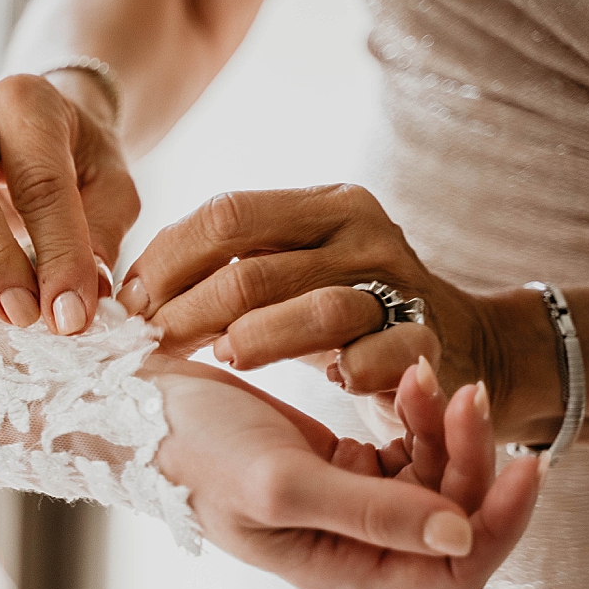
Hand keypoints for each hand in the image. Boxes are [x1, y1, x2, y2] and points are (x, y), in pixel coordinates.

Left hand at [119, 184, 512, 427]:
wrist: (460, 345)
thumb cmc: (343, 311)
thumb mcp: (290, 270)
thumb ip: (226, 265)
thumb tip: (127, 291)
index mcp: (323, 204)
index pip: (224, 215)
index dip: (166, 260)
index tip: (128, 304)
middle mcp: (363, 233)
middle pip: (252, 267)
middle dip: (187, 312)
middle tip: (151, 347)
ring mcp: (400, 285)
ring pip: (313, 309)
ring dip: (253, 340)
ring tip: (222, 360)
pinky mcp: (428, 341)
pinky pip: (377, 357)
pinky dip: (344, 372)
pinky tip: (321, 384)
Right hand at [150, 355, 541, 588]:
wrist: (138, 405)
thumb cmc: (194, 446)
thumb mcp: (282, 481)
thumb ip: (373, 513)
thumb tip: (463, 537)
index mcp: (337, 570)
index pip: (453, 570)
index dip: (498, 523)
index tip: (524, 459)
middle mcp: (349, 547)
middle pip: (453, 520)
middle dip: (471, 457)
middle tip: (465, 389)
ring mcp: (345, 505)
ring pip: (434, 480)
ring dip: (443, 428)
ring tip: (421, 373)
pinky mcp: (337, 465)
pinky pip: (404, 449)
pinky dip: (414, 414)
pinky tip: (404, 377)